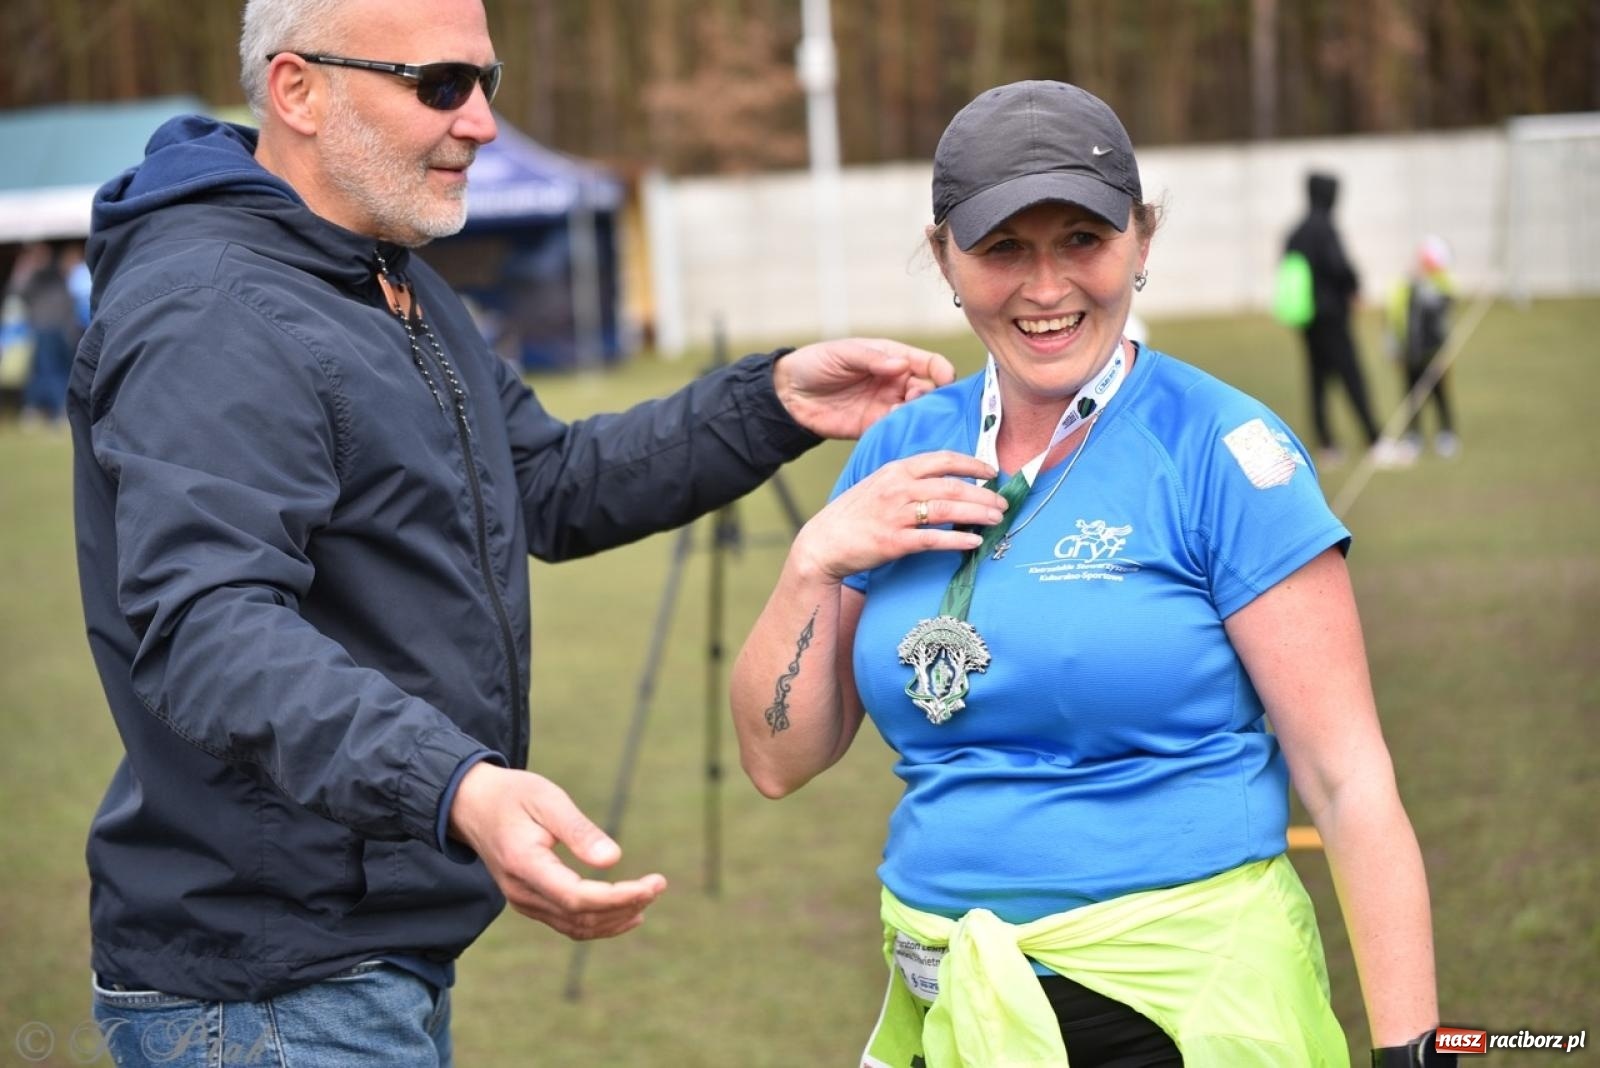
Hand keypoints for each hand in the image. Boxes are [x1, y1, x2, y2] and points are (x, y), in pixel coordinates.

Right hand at [447, 763, 665, 940]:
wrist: (472, 806)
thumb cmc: (512, 795)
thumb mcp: (547, 799)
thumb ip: (579, 830)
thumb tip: (614, 860)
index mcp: (525, 865)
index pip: (579, 898)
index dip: (619, 897)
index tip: (653, 883)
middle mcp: (522, 893)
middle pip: (582, 917)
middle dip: (626, 905)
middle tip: (659, 884)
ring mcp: (523, 902)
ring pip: (577, 927)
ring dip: (616, 917)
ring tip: (649, 897)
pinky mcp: (530, 902)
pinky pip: (568, 924)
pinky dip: (600, 923)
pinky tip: (628, 913)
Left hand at [773, 338, 955, 439]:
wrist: (789, 394)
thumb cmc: (816, 364)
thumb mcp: (844, 353)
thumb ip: (872, 358)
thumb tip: (902, 365)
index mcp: (892, 358)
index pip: (927, 363)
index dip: (941, 369)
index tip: (946, 378)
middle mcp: (895, 383)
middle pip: (928, 390)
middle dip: (930, 396)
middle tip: (916, 399)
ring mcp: (886, 406)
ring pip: (916, 413)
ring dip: (917, 415)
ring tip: (901, 413)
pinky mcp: (874, 428)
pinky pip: (897, 431)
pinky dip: (902, 431)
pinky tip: (895, 428)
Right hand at [791, 450, 1005, 580]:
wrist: (823, 542)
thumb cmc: (854, 515)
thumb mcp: (880, 485)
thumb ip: (909, 481)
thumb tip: (946, 485)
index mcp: (896, 470)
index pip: (942, 460)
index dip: (972, 463)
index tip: (992, 471)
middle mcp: (897, 488)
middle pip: (952, 486)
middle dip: (983, 494)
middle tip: (1003, 503)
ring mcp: (895, 514)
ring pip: (947, 510)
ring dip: (978, 514)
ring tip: (997, 519)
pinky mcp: (893, 541)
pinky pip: (933, 539)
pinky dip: (957, 540)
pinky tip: (975, 542)